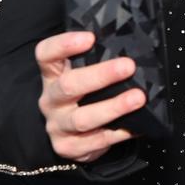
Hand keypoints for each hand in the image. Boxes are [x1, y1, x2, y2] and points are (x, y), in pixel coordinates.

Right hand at [36, 31, 144, 162]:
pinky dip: (119, 133)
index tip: (90, 37)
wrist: (67, 135)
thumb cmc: (82, 95)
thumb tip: (132, 45)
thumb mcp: (79, 75)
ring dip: (113, 107)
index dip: (64, 45)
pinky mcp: (69, 147)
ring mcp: (57, 126)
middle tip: (128, 66)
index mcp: (52, 75)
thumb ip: (95, 61)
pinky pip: (97, 141)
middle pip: (68, 86)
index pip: (46, 55)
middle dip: (100, 75)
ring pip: (83, 118)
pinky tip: (136, 126)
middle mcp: (51, 100)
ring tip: (138, 98)